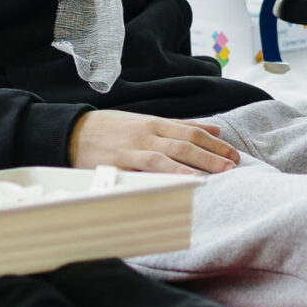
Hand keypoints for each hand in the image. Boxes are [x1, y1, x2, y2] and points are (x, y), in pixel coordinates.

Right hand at [67, 110, 238, 174]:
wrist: (72, 133)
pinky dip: (159, 178)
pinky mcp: (116, 167)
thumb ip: (181, 126)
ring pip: (165, 157)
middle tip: (232, 168)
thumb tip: (215, 130)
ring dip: (191, 167)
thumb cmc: (112, 129)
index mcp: (154, 123)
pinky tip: (174, 185)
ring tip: (212, 177)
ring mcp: (131, 150)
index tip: (234, 156)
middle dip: (210, 157)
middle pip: (184, 144)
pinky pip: (141, 173)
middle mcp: (145, 135)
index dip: (215, 145)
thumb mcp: (146, 122)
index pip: (191, 132)